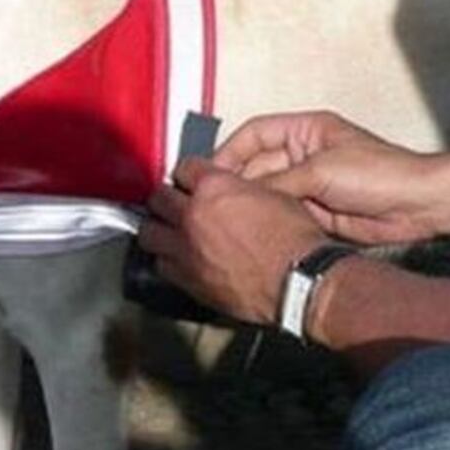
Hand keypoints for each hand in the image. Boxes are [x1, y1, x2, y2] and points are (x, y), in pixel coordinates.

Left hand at [141, 158, 328, 324]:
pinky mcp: (188, 279)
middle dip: (166, 197)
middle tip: (172, 201)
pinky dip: (166, 259)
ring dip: (158, 228)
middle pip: (159, 198)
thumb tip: (231, 190)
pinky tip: (176, 258)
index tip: (189, 178)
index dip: (188, 173)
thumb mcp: (273, 194)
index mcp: (214, 188)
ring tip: (166, 229)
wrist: (299, 281)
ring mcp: (186, 248)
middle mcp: (193, 215)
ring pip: (149, 232)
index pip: (184, 168)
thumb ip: (240, 188)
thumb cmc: (294, 241)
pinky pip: (162, 265)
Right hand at [211, 110, 442, 244]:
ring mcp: (309, 183)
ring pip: (267, 191)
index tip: (209, 172)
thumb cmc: (379, 173)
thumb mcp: (321, 170)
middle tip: (210, 199)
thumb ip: (279, 182)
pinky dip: (268, 219)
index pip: (254, 133)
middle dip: (236, 180)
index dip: (229, 151)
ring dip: (251, 202)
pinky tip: (252, 228)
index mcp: (305, 130)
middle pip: (257, 164)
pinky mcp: (316, 210)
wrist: (417, 206)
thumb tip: (242, 193)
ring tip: (226, 216)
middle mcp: (303, 154)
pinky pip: (283, 212)